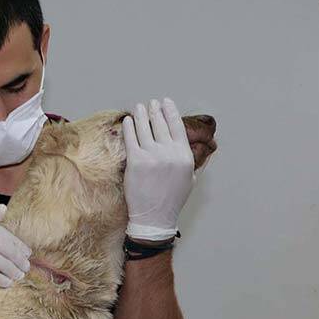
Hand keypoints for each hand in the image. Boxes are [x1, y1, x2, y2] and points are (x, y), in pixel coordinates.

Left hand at [122, 97, 197, 240]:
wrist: (155, 216)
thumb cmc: (172, 199)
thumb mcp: (189, 177)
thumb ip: (188, 157)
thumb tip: (185, 141)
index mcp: (184, 156)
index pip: (177, 126)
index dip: (171, 111)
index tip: (166, 102)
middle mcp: (169, 153)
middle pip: (161, 124)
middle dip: (155, 110)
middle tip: (151, 103)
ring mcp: (152, 156)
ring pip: (145, 128)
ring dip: (142, 114)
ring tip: (140, 107)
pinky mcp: (136, 161)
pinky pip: (131, 138)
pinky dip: (130, 127)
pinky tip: (129, 121)